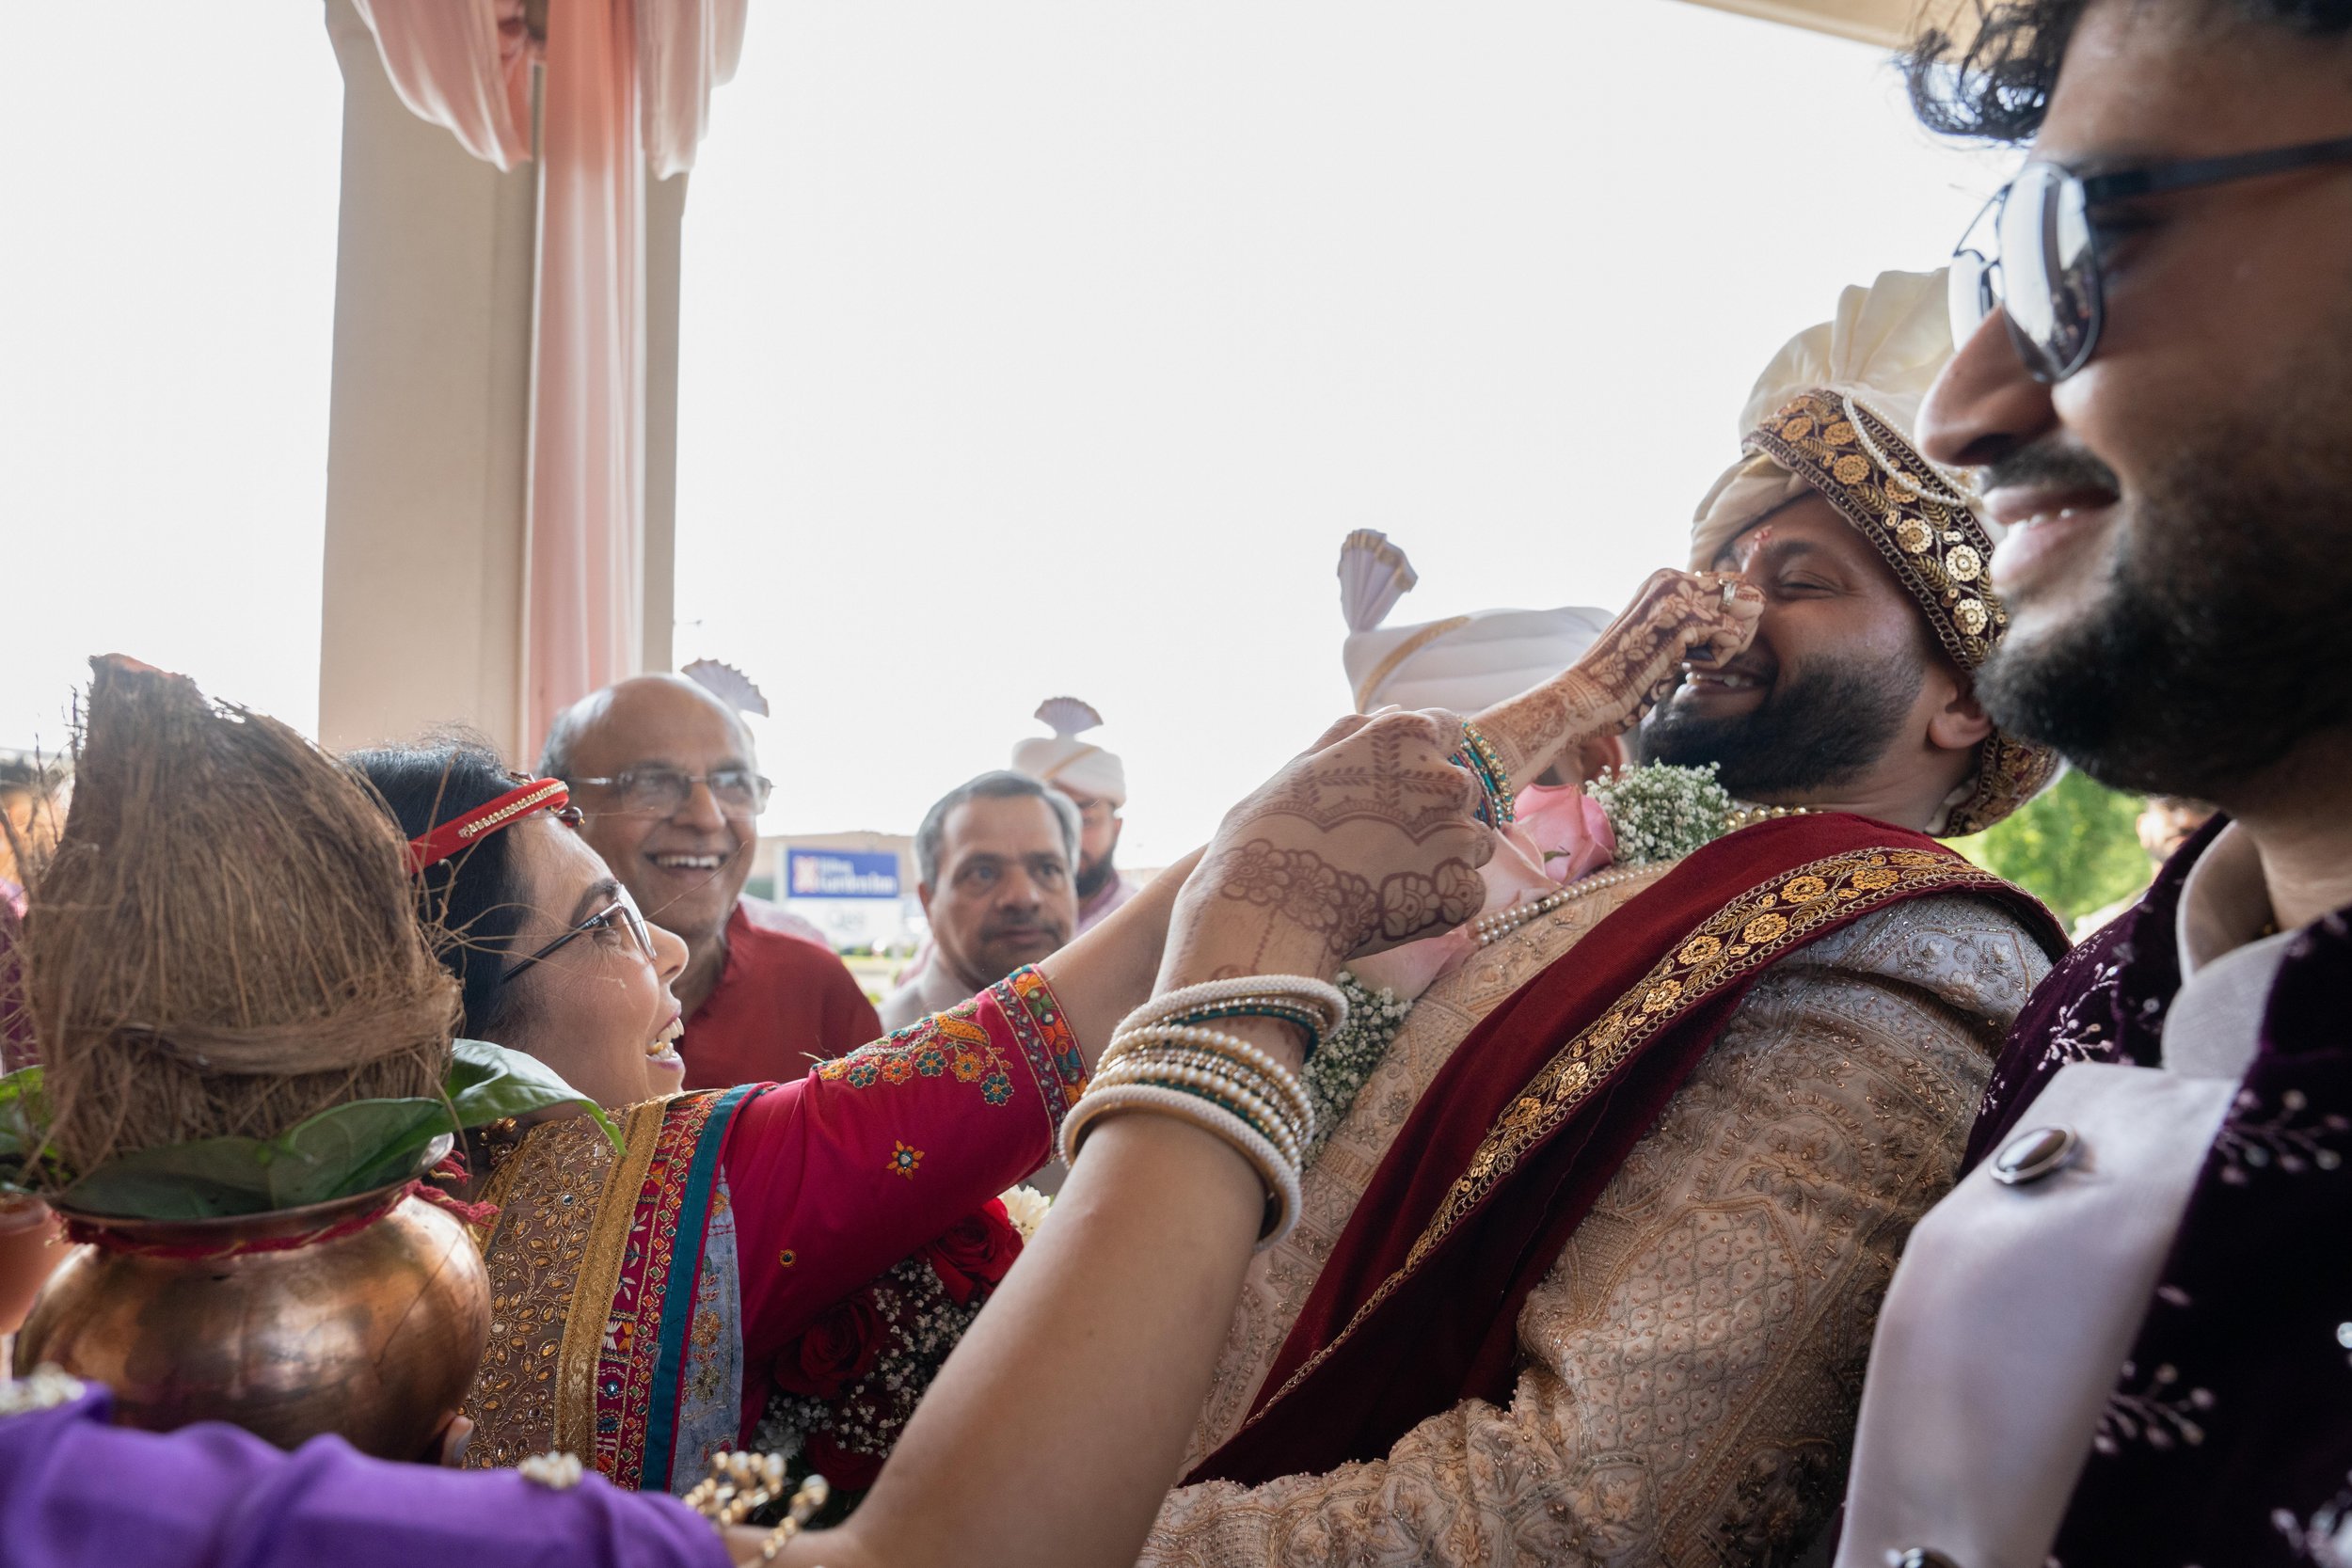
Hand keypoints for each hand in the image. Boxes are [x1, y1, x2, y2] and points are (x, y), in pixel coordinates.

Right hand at [1159, 710, 1494, 992]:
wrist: (1270, 913)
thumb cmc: (1270, 834)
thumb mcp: (1301, 766)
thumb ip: (1353, 733)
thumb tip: (1391, 709)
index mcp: (1406, 736)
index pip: (1445, 728)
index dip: (1418, 758)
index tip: (1390, 786)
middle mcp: (1445, 779)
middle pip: (1462, 787)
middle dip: (1431, 808)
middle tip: (1378, 839)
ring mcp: (1459, 837)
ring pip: (1472, 840)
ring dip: (1441, 854)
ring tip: (1384, 875)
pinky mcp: (1462, 891)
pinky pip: (1465, 890)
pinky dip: (1437, 899)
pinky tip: (1391, 904)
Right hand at [1469, 569, 1761, 784]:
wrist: (1588, 695)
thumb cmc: (1623, 676)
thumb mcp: (1661, 636)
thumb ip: (1692, 620)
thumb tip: (1744, 612)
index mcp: (1664, 580)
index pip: (1728, 583)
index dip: (1732, 616)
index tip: (1708, 644)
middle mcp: (1671, 579)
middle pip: (1744, 590)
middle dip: (1740, 626)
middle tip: (1710, 653)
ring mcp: (1677, 597)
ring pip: (1745, 609)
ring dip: (1730, 642)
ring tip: (1694, 660)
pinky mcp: (1682, 621)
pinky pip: (1734, 634)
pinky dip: (1719, 657)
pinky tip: (1686, 666)